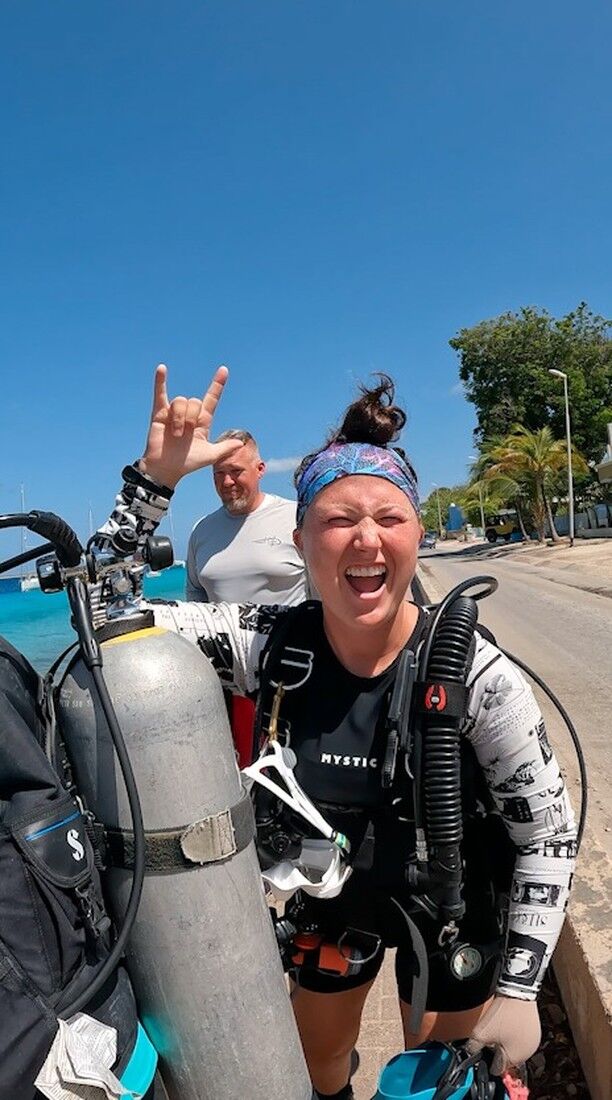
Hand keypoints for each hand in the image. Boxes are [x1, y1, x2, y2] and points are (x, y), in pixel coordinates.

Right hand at [139, 364, 241, 487]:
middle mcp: (189, 414)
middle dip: (191, 417)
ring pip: (181, 401)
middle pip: (195, 401)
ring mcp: (174, 413)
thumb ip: (225, 448)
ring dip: (179, 418)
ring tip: (175, 434)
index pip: (211, 399)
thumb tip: (241, 443)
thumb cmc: (188, 463)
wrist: (167, 469)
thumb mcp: (211, 456)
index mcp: (202, 421)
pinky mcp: (159, 414)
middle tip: (185, 434)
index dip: (217, 385)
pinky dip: (160, 381)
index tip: (224, 370)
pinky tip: (161, 368)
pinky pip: (160, 394)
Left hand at [465, 994, 540, 1074]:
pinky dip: (515, 1033)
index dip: (487, 1060)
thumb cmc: (502, 1014)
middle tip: (490, 1035)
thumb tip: (469, 1054)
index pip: (497, 1069)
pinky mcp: (535, 1030)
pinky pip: (522, 1037)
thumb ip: (473, 1048)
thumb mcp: (481, 1032)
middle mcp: (527, 1054)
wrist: (517, 992)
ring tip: (500, 1026)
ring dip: (507, 1042)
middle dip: (498, 1050)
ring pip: (515, 1047)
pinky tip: (508, 1021)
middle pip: (507, 1058)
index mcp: (514, 1059)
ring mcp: (533, 1042)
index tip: (483, 1050)